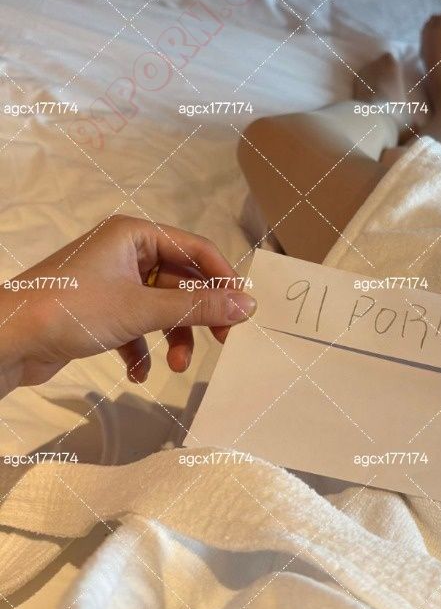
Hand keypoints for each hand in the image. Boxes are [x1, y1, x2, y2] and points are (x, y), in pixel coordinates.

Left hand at [0, 215, 255, 391]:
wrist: (7, 340)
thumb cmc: (74, 310)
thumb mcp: (142, 310)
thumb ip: (197, 308)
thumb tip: (249, 305)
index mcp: (135, 235)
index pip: (195, 249)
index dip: (222, 279)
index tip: (242, 311)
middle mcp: (125, 252)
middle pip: (180, 281)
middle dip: (195, 316)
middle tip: (221, 341)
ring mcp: (110, 282)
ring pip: (160, 307)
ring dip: (172, 338)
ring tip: (175, 367)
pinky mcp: (98, 311)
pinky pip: (135, 326)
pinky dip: (141, 350)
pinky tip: (137, 373)